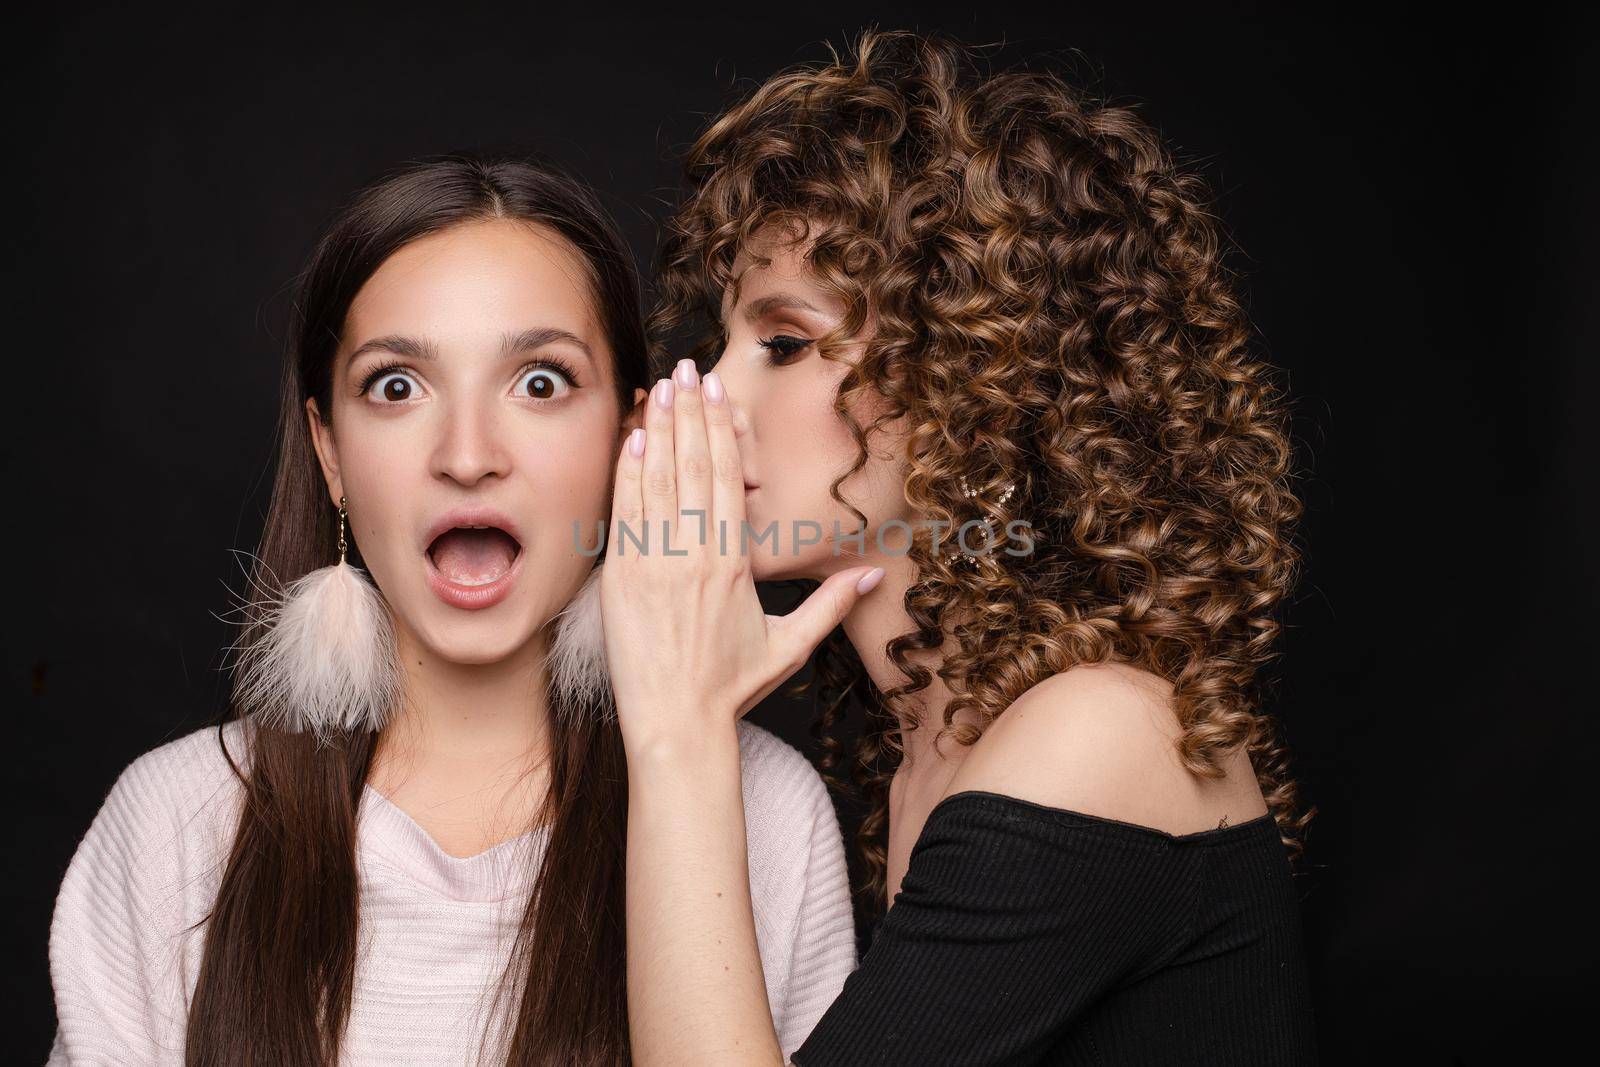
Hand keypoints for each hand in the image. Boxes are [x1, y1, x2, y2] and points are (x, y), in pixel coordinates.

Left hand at [600, 359, 884, 748]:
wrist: (677, 726)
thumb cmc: (731, 689)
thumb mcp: (789, 646)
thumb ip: (830, 605)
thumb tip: (873, 575)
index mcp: (733, 563)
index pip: (727, 479)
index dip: (720, 429)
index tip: (715, 392)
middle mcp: (692, 555)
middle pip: (691, 466)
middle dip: (687, 413)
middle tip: (684, 369)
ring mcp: (652, 565)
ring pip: (654, 482)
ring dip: (655, 431)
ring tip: (656, 389)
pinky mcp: (620, 580)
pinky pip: (624, 515)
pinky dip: (626, 475)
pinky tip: (630, 442)